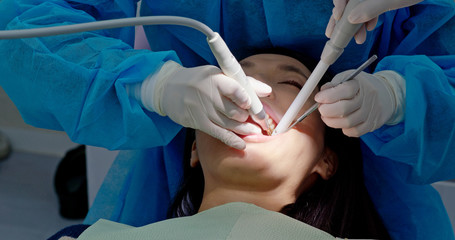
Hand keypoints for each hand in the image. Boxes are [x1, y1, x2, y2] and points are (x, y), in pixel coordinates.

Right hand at [139, 61, 270, 149]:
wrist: (169, 89)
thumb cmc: (201, 80)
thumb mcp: (219, 75)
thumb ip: (244, 83)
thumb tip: (268, 91)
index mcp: (216, 79)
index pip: (234, 89)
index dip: (246, 99)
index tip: (253, 105)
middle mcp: (208, 95)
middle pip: (234, 110)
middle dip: (249, 117)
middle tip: (259, 120)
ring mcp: (203, 111)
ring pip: (229, 124)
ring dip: (244, 129)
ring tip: (255, 131)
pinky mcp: (199, 123)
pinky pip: (218, 134)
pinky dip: (231, 140)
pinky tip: (241, 145)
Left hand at [315, 70, 404, 136]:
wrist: (385, 94)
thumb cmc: (360, 86)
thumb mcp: (347, 78)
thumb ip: (333, 84)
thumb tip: (322, 93)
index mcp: (360, 84)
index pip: (344, 91)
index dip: (327, 96)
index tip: (318, 98)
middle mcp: (367, 99)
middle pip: (343, 109)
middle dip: (326, 111)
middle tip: (321, 108)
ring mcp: (370, 113)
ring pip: (347, 123)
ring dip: (331, 121)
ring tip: (327, 116)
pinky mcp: (372, 124)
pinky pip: (354, 132)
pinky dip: (344, 129)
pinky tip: (341, 121)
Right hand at [326, 0, 422, 43]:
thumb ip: (370, 8)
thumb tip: (350, 20)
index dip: (338, 6)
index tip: (339, 18)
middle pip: (346, 3)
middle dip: (341, 21)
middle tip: (334, 36)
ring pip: (355, 9)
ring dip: (355, 24)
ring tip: (358, 39)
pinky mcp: (376, 0)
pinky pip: (366, 9)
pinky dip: (366, 20)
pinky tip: (370, 27)